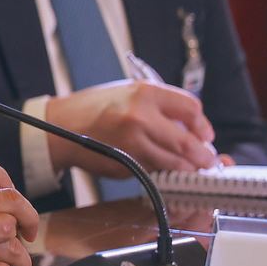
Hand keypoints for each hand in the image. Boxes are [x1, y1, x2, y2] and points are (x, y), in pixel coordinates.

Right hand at [45, 82, 218, 176]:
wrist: (59, 127)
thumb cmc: (92, 109)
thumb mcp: (128, 93)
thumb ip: (160, 106)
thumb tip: (191, 128)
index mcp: (144, 93)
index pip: (191, 109)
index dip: (202, 125)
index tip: (204, 134)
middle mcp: (141, 117)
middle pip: (188, 142)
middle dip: (203, 155)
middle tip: (207, 159)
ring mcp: (133, 144)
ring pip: (175, 162)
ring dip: (186, 167)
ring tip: (188, 167)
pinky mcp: (126, 164)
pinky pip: (155, 171)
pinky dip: (162, 171)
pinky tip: (158, 166)